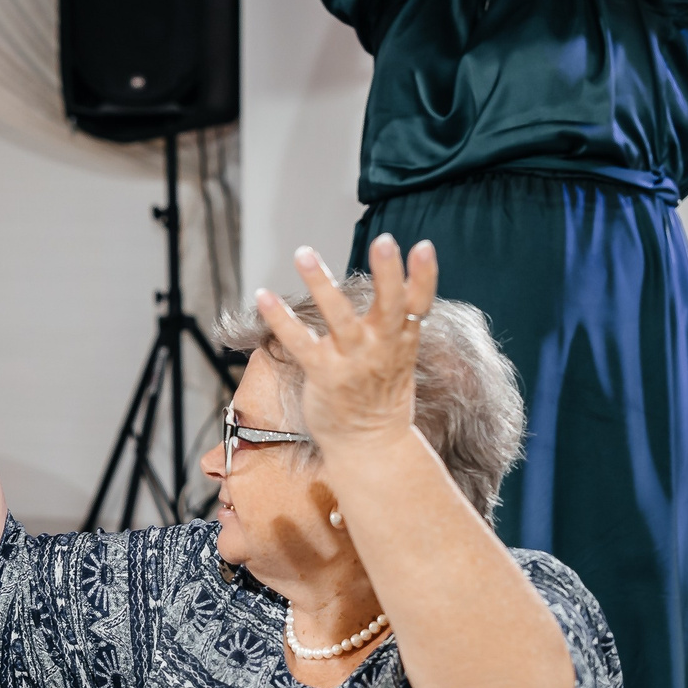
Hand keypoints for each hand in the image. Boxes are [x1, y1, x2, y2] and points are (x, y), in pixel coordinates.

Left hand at [254, 234, 436, 452]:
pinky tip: (263, 295)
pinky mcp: (323, 376)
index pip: (419, 304)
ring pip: (339, 318)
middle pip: (389, 306)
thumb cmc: (383, 397)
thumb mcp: (401, 357)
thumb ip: (400, 322)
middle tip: (384, 241)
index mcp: (402, 341)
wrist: (371, 447)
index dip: (424, 276)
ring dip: (322, 283)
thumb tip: (401, 280)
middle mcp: (381, 348)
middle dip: (388, 274)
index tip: (424, 246)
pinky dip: (280, 319)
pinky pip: (299, 343)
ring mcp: (352, 362)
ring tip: (304, 252)